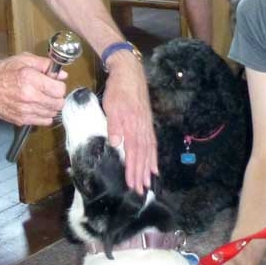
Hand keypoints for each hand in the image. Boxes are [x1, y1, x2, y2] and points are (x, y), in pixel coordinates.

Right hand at [0, 53, 67, 125]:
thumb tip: (61, 74)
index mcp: (29, 79)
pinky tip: (37, 106)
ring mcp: (25, 110)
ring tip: (41, 98)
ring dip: (51, 106)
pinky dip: (44, 115)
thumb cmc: (2, 73)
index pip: (59, 90)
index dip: (59, 85)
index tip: (54, 83)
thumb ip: (44, 65)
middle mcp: (28, 96)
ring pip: (53, 113)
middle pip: (58, 103)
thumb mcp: (23, 60)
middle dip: (56, 96)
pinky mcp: (22, 120)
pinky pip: (44, 121)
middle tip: (49, 90)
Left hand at [101, 54, 156, 190]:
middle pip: (142, 156)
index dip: (132, 170)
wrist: (130, 73)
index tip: (132, 185)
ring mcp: (146, 126)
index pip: (132, 153)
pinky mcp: (148, 123)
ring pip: (149, 152)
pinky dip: (153, 157)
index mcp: (132, 127)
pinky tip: (154, 166)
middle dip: (141, 175)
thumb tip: (116, 144)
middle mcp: (142, 129)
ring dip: (148, 169)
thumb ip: (114, 125)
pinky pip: (152, 144)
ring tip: (149, 183)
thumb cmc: (118, 90)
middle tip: (141, 191)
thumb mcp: (111, 105)